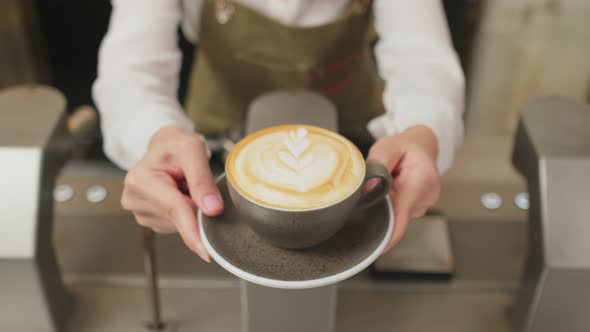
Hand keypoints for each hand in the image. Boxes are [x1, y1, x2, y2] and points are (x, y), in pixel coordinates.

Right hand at [121, 125, 223, 261]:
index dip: (194, 229)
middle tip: (196, 184)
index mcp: (141, 180)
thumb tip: (212, 210)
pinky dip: (186, 213)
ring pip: (180, 224)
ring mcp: (140, 212)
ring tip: (185, 185)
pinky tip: (181, 196)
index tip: (207, 251)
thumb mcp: (193, 150)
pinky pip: (177, 224)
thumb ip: (203, 180)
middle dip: (196, 208)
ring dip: (191, 209)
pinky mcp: (150, 220)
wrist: (164, 146)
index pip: (174, 209)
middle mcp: (134, 199)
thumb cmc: (175, 145)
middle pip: (179, 218)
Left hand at [367, 125, 440, 252]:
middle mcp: (426, 197)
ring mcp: (424, 205)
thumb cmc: (404, 147)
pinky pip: (400, 212)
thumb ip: (378, 164)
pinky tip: (391, 190)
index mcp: (420, 181)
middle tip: (370, 191)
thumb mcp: (388, 147)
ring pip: (397, 215)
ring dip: (386, 204)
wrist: (421, 146)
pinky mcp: (418, 209)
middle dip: (380, 211)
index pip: (403, 214)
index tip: (378, 248)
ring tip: (387, 183)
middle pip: (397, 217)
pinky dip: (391, 204)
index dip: (390, 233)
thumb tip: (368, 188)